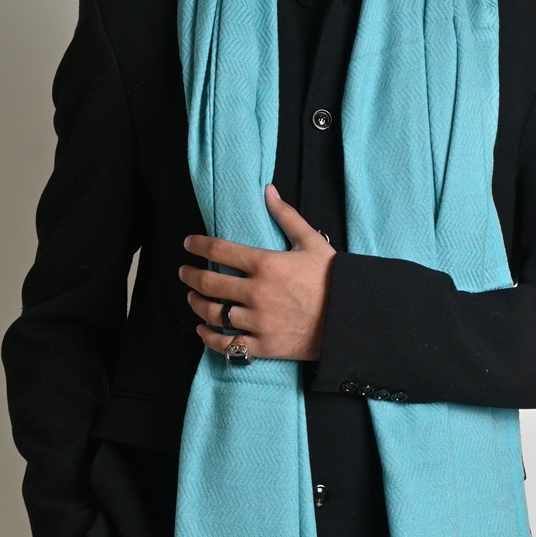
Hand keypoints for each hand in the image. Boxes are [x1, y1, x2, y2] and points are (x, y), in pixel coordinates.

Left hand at [179, 184, 335, 362]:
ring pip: (213, 313)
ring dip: (196, 305)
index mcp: (266, 264)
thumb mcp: (312, 242)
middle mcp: (256, 293)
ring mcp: (258, 322)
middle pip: (209, 283)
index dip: (198, 245)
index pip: (219, 250)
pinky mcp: (263, 345)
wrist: (351, 318)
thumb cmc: (333, 278)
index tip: (188, 244)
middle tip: (184, 272)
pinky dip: (209, 337)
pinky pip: (227, 344)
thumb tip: (268, 191)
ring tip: (192, 298)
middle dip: (190, 276)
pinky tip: (202, 330)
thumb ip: (286, 216)